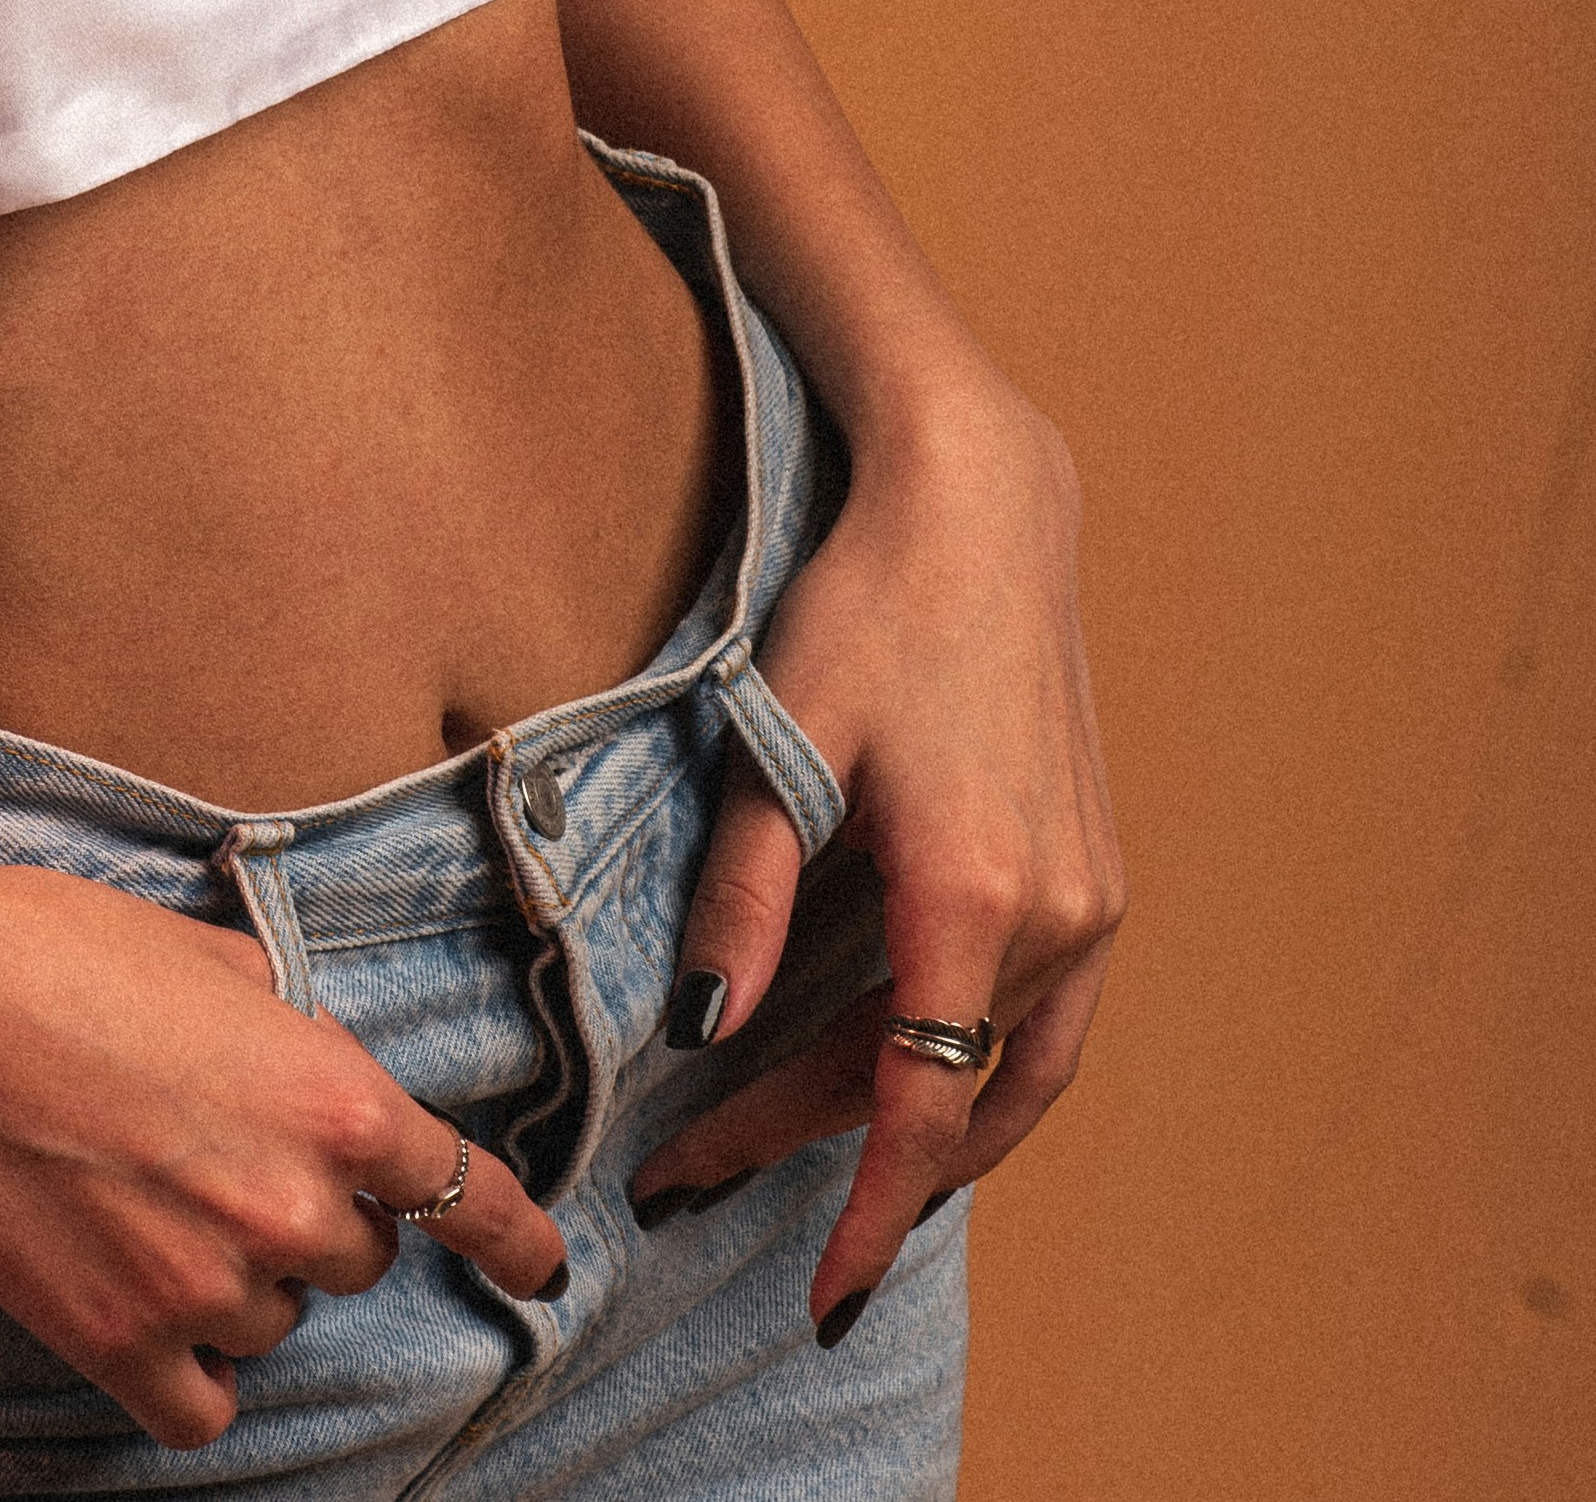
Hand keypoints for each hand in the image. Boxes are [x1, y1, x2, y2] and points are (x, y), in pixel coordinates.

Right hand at [0, 850, 570, 1445]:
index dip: (512, 1237)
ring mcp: (207, 1286)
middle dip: (305, 1215)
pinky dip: (182, 1370)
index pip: (465, 1195)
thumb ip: (280, 1024)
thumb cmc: (49, 947)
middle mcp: (290, 1205)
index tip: (541, 1266)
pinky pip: (199, 1404)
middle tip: (209, 1153)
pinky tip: (141, 1311)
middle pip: (354, 1259)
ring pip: (271, 1324)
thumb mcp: (203, 951)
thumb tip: (292, 1056)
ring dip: (231, 1280)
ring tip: (137, 1197)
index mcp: (330, 1098)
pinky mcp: (122, 1344)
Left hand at [630, 375, 1122, 1331]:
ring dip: (915, 1127)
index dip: (863, 1209)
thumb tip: (703, 1030)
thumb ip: (746, 897)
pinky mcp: (1096, 872)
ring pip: (1006, 1074)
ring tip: (797, 1153)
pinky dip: (972, 1070)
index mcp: (975, 892)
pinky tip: (898, 1076)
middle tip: (705, 1171)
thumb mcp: (780, 743)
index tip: (815, 1292)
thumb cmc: (867, 605)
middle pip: (945, 1094)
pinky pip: (1040, 1020)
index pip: (918, 1108)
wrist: (980, 507)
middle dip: (835, 1156)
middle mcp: (1058, 914)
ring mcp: (1093, 898)